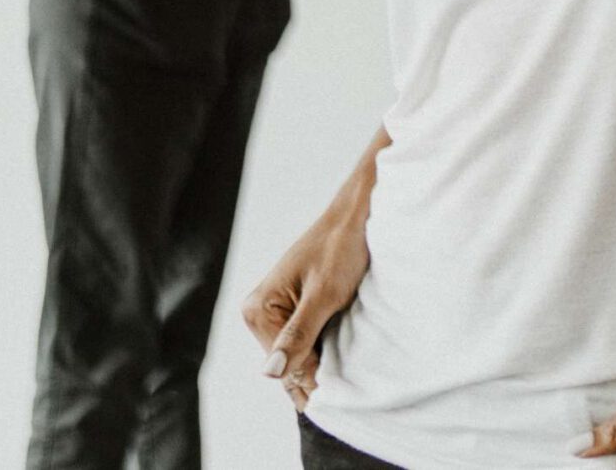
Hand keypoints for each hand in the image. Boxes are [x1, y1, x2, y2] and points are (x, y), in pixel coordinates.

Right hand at [243, 209, 370, 411]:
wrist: (357, 216)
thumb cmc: (341, 247)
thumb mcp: (324, 294)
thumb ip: (298, 333)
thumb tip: (271, 374)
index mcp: (259, 309)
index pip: (285, 367)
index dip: (314, 382)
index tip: (339, 400)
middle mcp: (260, 312)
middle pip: (288, 365)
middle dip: (316, 376)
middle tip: (347, 395)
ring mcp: (277, 311)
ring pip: (298, 356)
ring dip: (321, 365)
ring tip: (347, 378)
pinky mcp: (295, 308)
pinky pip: (305, 342)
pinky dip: (323, 351)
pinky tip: (341, 356)